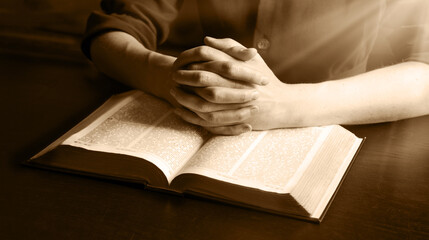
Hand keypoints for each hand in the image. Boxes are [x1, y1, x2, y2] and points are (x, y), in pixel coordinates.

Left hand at [171, 37, 293, 134]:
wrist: (283, 105)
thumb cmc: (264, 79)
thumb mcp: (251, 60)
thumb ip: (229, 47)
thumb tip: (206, 40)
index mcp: (240, 68)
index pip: (212, 60)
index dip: (193, 60)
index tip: (181, 61)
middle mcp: (238, 84)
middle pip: (206, 79)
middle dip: (187, 78)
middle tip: (174, 77)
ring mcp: (237, 104)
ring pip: (205, 101)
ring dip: (187, 98)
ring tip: (174, 94)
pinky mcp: (235, 120)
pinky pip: (209, 120)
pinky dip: (193, 116)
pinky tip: (181, 112)